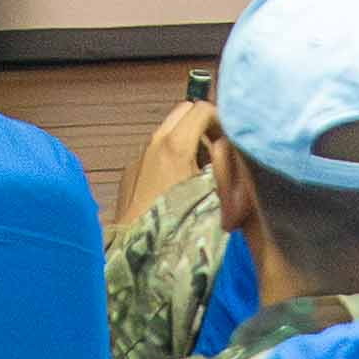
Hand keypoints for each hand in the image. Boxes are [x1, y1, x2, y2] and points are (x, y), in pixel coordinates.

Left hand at [117, 93, 220, 221]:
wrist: (136, 251)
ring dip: (185, 141)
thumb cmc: (177, 225)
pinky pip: (153, 152)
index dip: (219, 120)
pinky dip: (168, 157)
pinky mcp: (130, 172)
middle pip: (182, 111)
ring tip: (197, 171)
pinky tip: (174, 186)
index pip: (202, 108)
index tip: (228, 140)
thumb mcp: (214, 194)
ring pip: (167, 131)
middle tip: (215, 150)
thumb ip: (225, 164)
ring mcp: (139, 157)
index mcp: (175, 145)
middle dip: (202, 124)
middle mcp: (153, 144)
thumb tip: (229, 147)